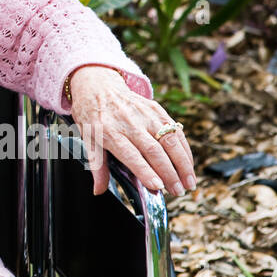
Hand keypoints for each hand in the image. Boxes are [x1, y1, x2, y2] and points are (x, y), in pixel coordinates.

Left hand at [65, 65, 196, 198]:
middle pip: (153, 150)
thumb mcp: (87, 139)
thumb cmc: (92, 116)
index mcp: (109, 132)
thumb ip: (97, 166)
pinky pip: (174, 129)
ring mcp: (144, 114)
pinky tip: (189, 164)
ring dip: (182, 163)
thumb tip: (98, 191)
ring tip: (189, 182)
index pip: (130, 155)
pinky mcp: (155, 108)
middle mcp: (129, 122)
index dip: (145, 171)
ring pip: (169, 139)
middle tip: (178, 191)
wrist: (97, 85)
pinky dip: (184, 148)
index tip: (158, 187)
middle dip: (169, 173)